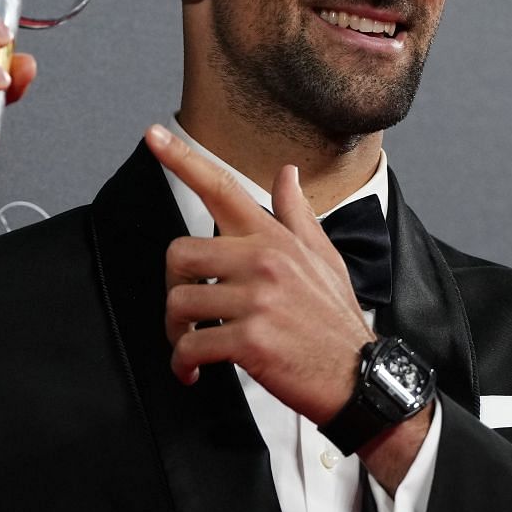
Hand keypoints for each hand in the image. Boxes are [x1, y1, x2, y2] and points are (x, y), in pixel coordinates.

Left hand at [146, 125, 371, 424]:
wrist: (358, 376)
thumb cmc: (336, 320)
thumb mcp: (324, 257)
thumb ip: (296, 214)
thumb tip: (287, 173)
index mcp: (274, 239)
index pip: (222, 188)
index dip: (182, 159)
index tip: (153, 136)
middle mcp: (263, 261)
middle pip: (179, 253)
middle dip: (173, 287)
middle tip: (186, 313)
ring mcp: (257, 300)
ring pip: (179, 302)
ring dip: (176, 332)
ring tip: (191, 346)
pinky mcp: (251, 339)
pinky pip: (192, 346)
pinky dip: (183, 364)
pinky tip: (194, 371)